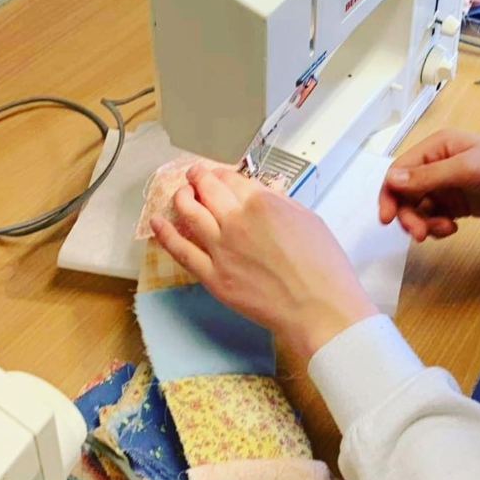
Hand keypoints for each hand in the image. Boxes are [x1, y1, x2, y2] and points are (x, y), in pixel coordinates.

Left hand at [151, 166, 376, 359]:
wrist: (316, 306)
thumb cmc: (322, 265)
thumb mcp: (308, 218)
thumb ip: (280, 202)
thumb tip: (262, 195)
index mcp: (263, 203)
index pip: (232, 179)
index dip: (222, 173)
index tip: (218, 173)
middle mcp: (237, 221)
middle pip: (208, 191)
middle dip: (198, 178)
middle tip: (194, 174)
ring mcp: (221, 250)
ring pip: (190, 214)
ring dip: (182, 198)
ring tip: (180, 192)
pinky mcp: (213, 277)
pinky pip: (182, 251)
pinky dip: (167, 234)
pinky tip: (158, 223)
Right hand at [379, 129, 479, 240]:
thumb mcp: (467, 170)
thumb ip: (429, 177)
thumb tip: (391, 181)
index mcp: (438, 147)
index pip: (400, 171)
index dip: (389, 194)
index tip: (388, 220)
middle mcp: (438, 165)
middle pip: (406, 193)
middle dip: (409, 214)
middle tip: (421, 235)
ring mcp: (449, 186)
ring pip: (419, 208)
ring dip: (423, 223)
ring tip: (446, 231)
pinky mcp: (459, 205)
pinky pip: (435, 217)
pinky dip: (437, 227)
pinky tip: (452, 229)